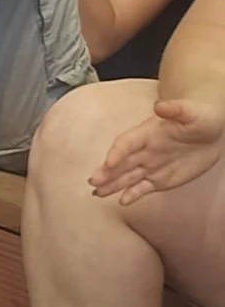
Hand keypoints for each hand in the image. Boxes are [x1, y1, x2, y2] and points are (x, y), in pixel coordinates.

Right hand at [90, 97, 224, 204]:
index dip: (117, 152)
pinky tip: (123, 201)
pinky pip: (142, 188)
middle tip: (94, 181)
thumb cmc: (202, 118)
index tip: (109, 162)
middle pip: (121, 162)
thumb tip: (159, 105)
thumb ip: (176, 109)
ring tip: (97, 193)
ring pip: (127, 177)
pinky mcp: (158, 179)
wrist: (212, 134)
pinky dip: (132, 195)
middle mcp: (145, 151)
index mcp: (148, 133)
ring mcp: (150, 166)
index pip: (127, 142)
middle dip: (107, 172)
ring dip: (112, 185)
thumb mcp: (193, 111)